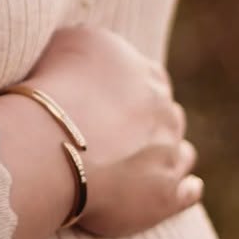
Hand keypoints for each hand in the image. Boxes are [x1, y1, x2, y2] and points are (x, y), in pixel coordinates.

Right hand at [27, 25, 202, 237]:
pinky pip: (188, 192)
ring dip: (167, 157)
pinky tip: (176, 191)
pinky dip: (185, 190)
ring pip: (182, 153)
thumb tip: (94, 55)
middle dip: (149, 126)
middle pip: (167, 116)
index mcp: (146, 75)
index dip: (132, 95)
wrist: (50, 143)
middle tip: (118, 141)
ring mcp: (169, 153)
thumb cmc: (52, 92)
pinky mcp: (167, 194)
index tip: (113, 107)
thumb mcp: (68, 43)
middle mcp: (164, 111)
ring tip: (142, 169)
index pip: (152, 80)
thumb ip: (92, 48)